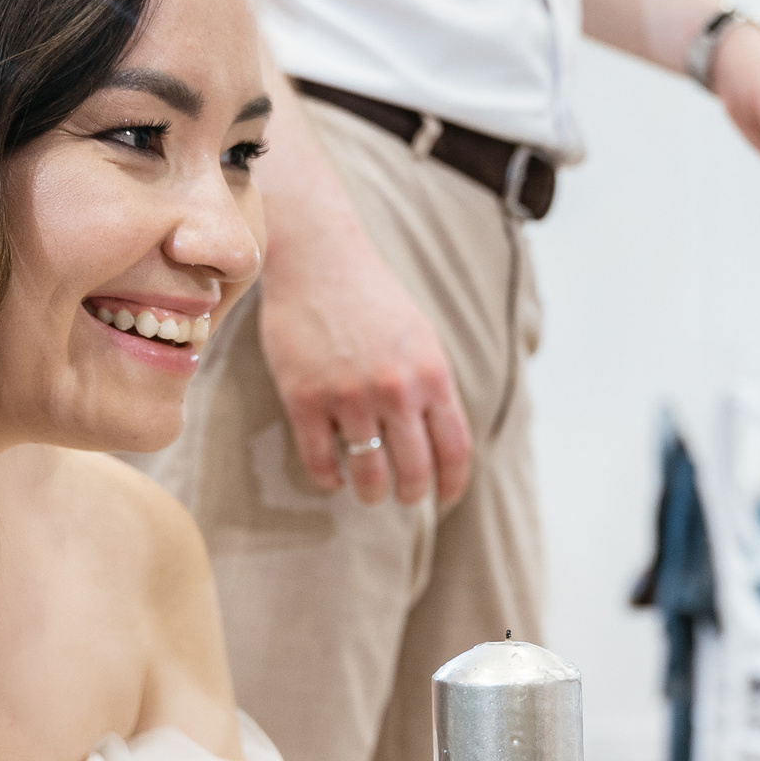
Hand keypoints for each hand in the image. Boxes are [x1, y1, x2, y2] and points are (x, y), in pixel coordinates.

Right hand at [256, 241, 472, 505]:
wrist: (319, 261)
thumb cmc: (374, 300)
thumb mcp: (421, 340)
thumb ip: (433, 388)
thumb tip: (441, 443)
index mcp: (431, 375)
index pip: (454, 450)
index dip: (453, 484)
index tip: (447, 498)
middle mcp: (395, 390)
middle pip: (415, 470)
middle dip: (413, 495)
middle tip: (406, 499)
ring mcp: (348, 396)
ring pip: (368, 473)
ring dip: (371, 493)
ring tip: (369, 493)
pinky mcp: (304, 398)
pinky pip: (320, 460)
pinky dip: (329, 479)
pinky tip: (333, 478)